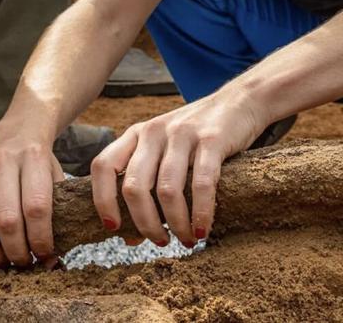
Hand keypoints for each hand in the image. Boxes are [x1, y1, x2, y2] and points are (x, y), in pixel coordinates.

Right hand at [0, 121, 63, 266]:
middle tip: (24, 263)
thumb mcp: (56, 176)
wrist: (18, 130)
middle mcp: (2, 160)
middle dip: (16, 251)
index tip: (45, 253)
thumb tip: (50, 261)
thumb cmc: (40, 163)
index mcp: (33, 157)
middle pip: (6, 219)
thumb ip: (57, 213)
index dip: (41, 238)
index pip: (36, 207)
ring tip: (3, 262)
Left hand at [90, 91, 272, 246]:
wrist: (240, 101)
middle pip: (134, 186)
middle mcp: (153, 132)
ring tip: (186, 240)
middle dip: (145, 223)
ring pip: (166, 190)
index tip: (113, 227)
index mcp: (136, 135)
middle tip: (160, 241)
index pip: (103, 166)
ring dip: (175, 224)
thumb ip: (146, 187)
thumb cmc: (197, 138)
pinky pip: (201, 184)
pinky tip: (203, 230)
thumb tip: (130, 238)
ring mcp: (181, 134)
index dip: (102, 200)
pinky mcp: (212, 139)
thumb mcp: (163, 152)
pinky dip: (201, 213)